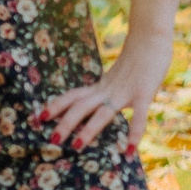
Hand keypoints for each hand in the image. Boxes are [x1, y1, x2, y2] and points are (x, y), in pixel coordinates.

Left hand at [43, 0, 179, 150]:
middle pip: (81, 107)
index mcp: (100, 85)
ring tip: (77, 147)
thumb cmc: (137, 57)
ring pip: (102, 114)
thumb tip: (104, 98)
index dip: (56, 105)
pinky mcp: (143, 94)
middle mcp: (107, 89)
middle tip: (52, 139)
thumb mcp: (119, 75)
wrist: (150, 39)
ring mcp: (125, 92)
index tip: (40, 116)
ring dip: (88, 130)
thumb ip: (112, 87)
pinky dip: (133, 134)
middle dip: (65, 123)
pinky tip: (128, 150)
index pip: (73, 95)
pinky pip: (138, 117)